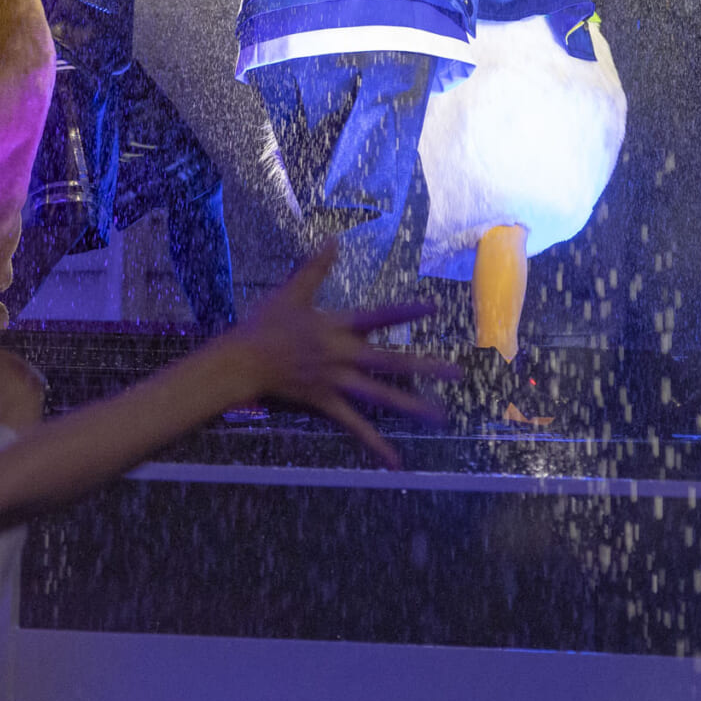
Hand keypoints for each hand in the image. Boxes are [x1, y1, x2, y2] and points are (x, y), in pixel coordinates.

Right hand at [216, 246, 457, 467]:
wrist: (243, 361)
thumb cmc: (266, 324)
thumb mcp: (291, 292)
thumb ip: (315, 268)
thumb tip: (333, 239)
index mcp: (337, 327)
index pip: (378, 317)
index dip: (406, 312)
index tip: (434, 308)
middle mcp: (343, 355)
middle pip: (391, 361)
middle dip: (425, 367)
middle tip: (457, 373)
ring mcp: (337, 382)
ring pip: (380, 395)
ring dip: (412, 406)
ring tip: (441, 415)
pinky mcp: (327, 403)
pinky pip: (355, 426)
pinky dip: (375, 445)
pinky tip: (395, 462)